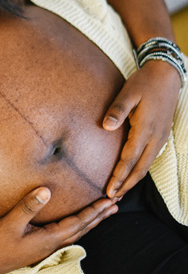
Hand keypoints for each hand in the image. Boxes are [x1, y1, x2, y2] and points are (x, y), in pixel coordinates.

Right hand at [0, 187, 116, 273]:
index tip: (108, 200)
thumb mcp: (10, 223)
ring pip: (76, 233)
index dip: (94, 211)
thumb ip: (28, 207)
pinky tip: (76, 224)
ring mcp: (46, 247)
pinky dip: (78, 226)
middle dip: (99, 216)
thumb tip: (46, 190)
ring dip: (91, 222)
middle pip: (82, 229)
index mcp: (49, 238)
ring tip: (103, 213)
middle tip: (115, 204)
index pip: (78, 222)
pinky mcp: (40, 246)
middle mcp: (52, 244)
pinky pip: (66, 234)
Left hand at [102, 61, 180, 197]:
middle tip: (112, 198)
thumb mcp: (128, 93)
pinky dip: (140, 169)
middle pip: (140, 168)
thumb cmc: (144, 83)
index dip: (119, 176)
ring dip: (134, 179)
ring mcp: (161, 137)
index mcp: (145, 129)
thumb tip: (106, 127)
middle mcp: (156, 137)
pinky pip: (151, 158)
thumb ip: (117, 110)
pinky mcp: (162, 134)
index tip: (108, 190)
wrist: (166, 75)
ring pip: (147, 165)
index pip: (129, 159)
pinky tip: (132, 173)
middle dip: (126, 185)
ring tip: (120, 191)